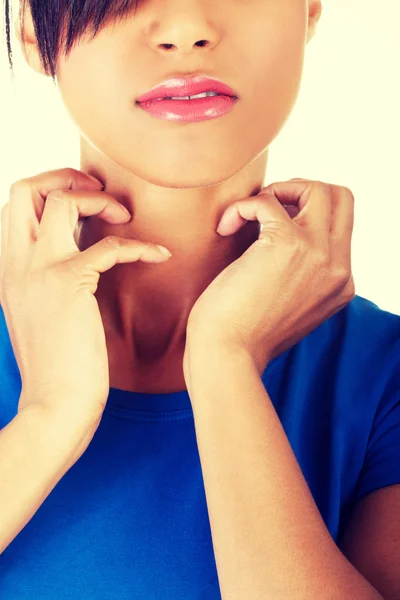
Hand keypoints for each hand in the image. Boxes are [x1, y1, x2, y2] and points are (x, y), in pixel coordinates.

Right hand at [0, 168, 171, 424]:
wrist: (55, 406)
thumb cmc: (59, 369)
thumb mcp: (42, 319)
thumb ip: (50, 287)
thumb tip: (80, 268)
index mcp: (11, 271)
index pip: (16, 209)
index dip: (49, 192)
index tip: (84, 201)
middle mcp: (17, 264)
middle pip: (25, 189)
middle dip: (64, 177)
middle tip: (99, 190)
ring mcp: (39, 271)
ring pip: (58, 200)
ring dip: (98, 197)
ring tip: (125, 214)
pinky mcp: (69, 284)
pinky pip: (109, 245)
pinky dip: (140, 245)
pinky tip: (160, 255)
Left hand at [185, 179, 355, 375]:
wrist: (228, 356)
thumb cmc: (245, 334)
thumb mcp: (289, 306)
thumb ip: (302, 276)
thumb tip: (279, 237)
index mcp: (341, 284)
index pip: (340, 227)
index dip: (304, 216)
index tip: (270, 227)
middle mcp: (339, 267)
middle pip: (342, 199)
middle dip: (303, 191)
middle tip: (269, 208)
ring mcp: (319, 254)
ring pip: (319, 189)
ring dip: (278, 190)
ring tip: (248, 214)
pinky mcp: (289, 243)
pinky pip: (267, 200)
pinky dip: (241, 206)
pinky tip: (225, 228)